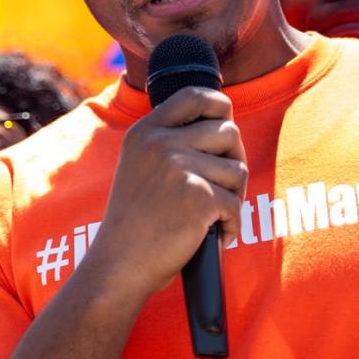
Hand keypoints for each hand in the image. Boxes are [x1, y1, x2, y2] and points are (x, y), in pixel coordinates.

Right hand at [93, 86, 246, 298]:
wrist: (120, 262)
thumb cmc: (135, 220)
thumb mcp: (139, 164)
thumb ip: (169, 141)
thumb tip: (224, 125)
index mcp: (146, 131)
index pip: (196, 96)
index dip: (221, 106)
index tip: (224, 128)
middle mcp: (161, 142)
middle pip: (229, 132)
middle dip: (234, 160)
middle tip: (223, 187)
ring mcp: (178, 167)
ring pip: (239, 169)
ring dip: (235, 195)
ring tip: (213, 215)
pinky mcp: (197, 196)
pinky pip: (236, 204)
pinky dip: (231, 225)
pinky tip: (214, 235)